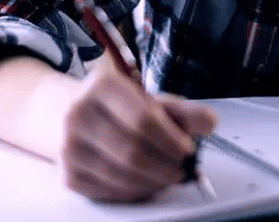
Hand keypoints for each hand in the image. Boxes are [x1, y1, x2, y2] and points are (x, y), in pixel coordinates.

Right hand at [59, 60, 216, 201]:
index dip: (170, 140)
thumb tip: (210, 123)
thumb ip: (181, 111)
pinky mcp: (68, 174)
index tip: (188, 150)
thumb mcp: (148, 99)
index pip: (142, 119)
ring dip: (153, 181)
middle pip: (132, 150)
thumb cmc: (116, 107)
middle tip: (183, 170)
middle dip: (165, 165)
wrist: (69, 113)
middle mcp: (79, 113)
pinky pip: (109, 192)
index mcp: (103, 86)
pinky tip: (147, 182)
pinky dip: (134, 192)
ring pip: (121, 174)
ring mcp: (70, 145)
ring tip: (169, 175)